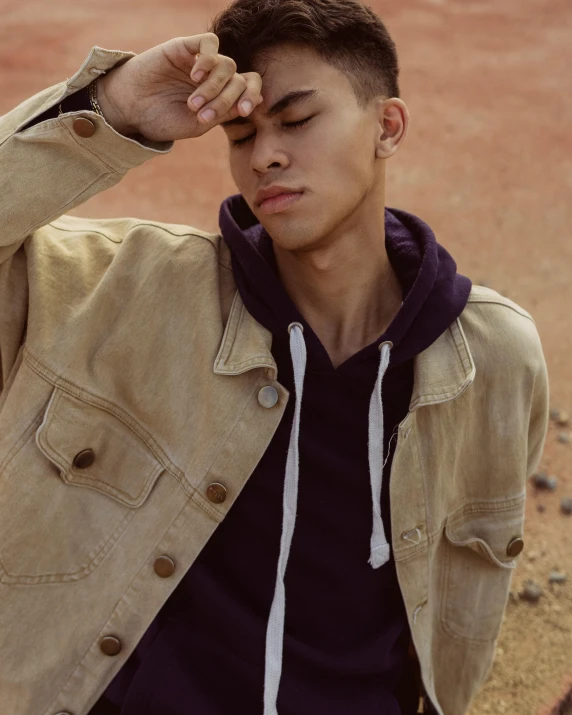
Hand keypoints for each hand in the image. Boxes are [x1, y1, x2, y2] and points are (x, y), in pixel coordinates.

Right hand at [96, 34, 262, 141]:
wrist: (130, 109)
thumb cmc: (163, 119)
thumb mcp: (198, 124)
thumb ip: (225, 112)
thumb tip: (257, 101)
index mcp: (221, 96)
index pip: (249, 87)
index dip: (252, 96)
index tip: (245, 111)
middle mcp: (214, 77)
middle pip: (239, 79)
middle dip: (226, 99)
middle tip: (203, 114)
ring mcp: (201, 61)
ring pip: (227, 64)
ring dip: (214, 86)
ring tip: (193, 103)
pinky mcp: (185, 47)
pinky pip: (209, 43)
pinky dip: (208, 59)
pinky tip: (194, 76)